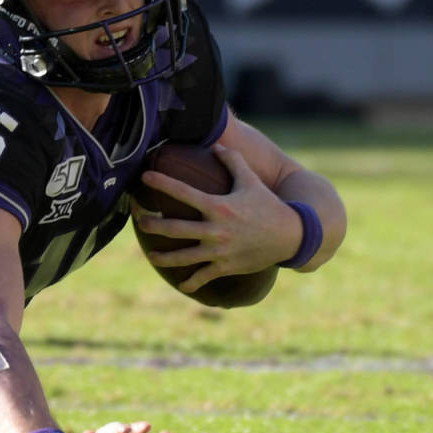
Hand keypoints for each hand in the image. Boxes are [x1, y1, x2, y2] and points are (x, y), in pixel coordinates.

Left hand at [134, 143, 301, 292]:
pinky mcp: (226, 266)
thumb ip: (233, 162)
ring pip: (183, 257)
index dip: (162, 183)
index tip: (143, 177)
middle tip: (140, 221)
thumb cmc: (268, 205)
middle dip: (153, 225)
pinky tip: (183, 285)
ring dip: (163, 258)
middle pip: (174, 228)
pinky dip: (192, 283)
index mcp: (218, 206)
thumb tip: (216, 146)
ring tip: (151, 256)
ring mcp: (219, 250)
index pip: (183, 192)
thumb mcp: (251, 181)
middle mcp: (215, 229)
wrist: (292, 236)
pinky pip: (204, 277)